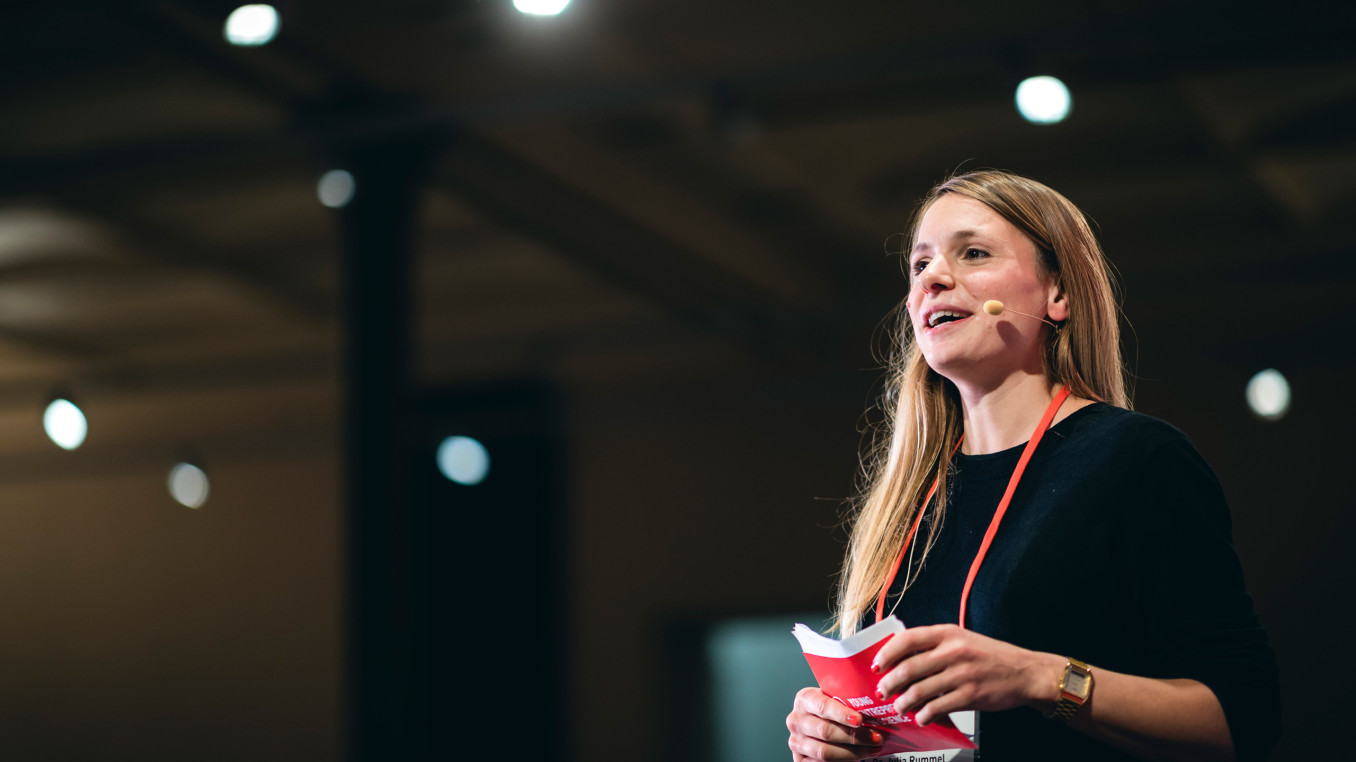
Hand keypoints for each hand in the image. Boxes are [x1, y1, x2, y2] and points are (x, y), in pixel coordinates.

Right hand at [786, 686, 886, 760]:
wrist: (823, 726)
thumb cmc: (834, 713)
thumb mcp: (838, 702)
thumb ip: (849, 703)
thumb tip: (875, 707)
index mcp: (804, 699)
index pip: (822, 706)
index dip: (842, 714)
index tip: (859, 720)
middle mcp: (796, 720)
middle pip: (825, 731)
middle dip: (854, 736)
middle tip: (875, 738)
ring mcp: (796, 741)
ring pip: (824, 751)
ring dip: (852, 752)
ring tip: (871, 750)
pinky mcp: (799, 760)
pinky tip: (857, 758)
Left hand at [871, 624, 1060, 724]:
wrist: (1026, 672)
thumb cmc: (991, 656)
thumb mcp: (962, 639)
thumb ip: (935, 645)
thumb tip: (900, 658)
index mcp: (948, 633)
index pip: (907, 639)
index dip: (887, 653)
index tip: (877, 665)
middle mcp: (954, 651)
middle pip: (908, 668)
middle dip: (889, 684)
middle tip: (883, 692)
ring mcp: (962, 674)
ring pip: (919, 691)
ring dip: (903, 703)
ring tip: (900, 707)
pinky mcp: (971, 695)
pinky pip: (937, 708)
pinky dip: (924, 715)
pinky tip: (921, 717)